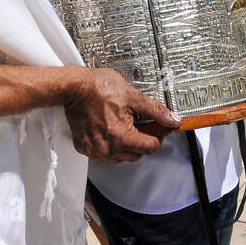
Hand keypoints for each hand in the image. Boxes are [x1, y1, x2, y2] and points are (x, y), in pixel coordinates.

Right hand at [62, 68, 180, 161]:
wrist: (72, 88)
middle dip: (142, 141)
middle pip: (136, 154)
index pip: (150, 147)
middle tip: (140, 124)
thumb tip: (172, 119)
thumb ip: (155, 110)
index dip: (157, 136)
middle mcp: (107, 149)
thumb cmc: (98, 88)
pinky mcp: (84, 148)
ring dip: (126, 145)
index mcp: (121, 138)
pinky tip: (109, 129)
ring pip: (120, 157)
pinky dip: (110, 145)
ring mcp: (94, 151)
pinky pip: (104, 154)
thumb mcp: (132, 95)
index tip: (157, 128)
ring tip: (123, 125)